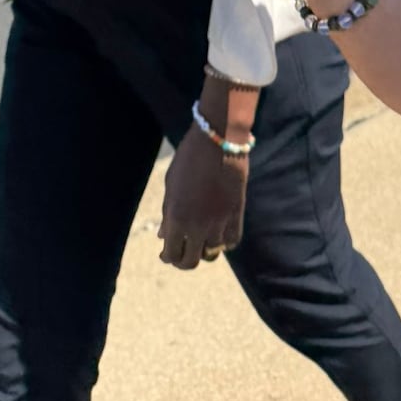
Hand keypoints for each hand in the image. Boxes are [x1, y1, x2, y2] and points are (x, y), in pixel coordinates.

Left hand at [158, 127, 247, 270]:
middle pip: (190, 261)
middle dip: (184, 260)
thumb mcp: (171, 184)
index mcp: (176, 217)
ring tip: (200, 239)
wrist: (219, 139)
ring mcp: (219, 222)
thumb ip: (167, 212)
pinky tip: (218, 233)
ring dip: (204, 249)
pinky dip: (224, 242)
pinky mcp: (237, 214)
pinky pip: (231, 242)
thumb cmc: (189, 157)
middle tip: (182, 252)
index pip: (171, 255)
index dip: (167, 257)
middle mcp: (197, 225)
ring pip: (211, 254)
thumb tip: (163, 236)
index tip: (166, 252)